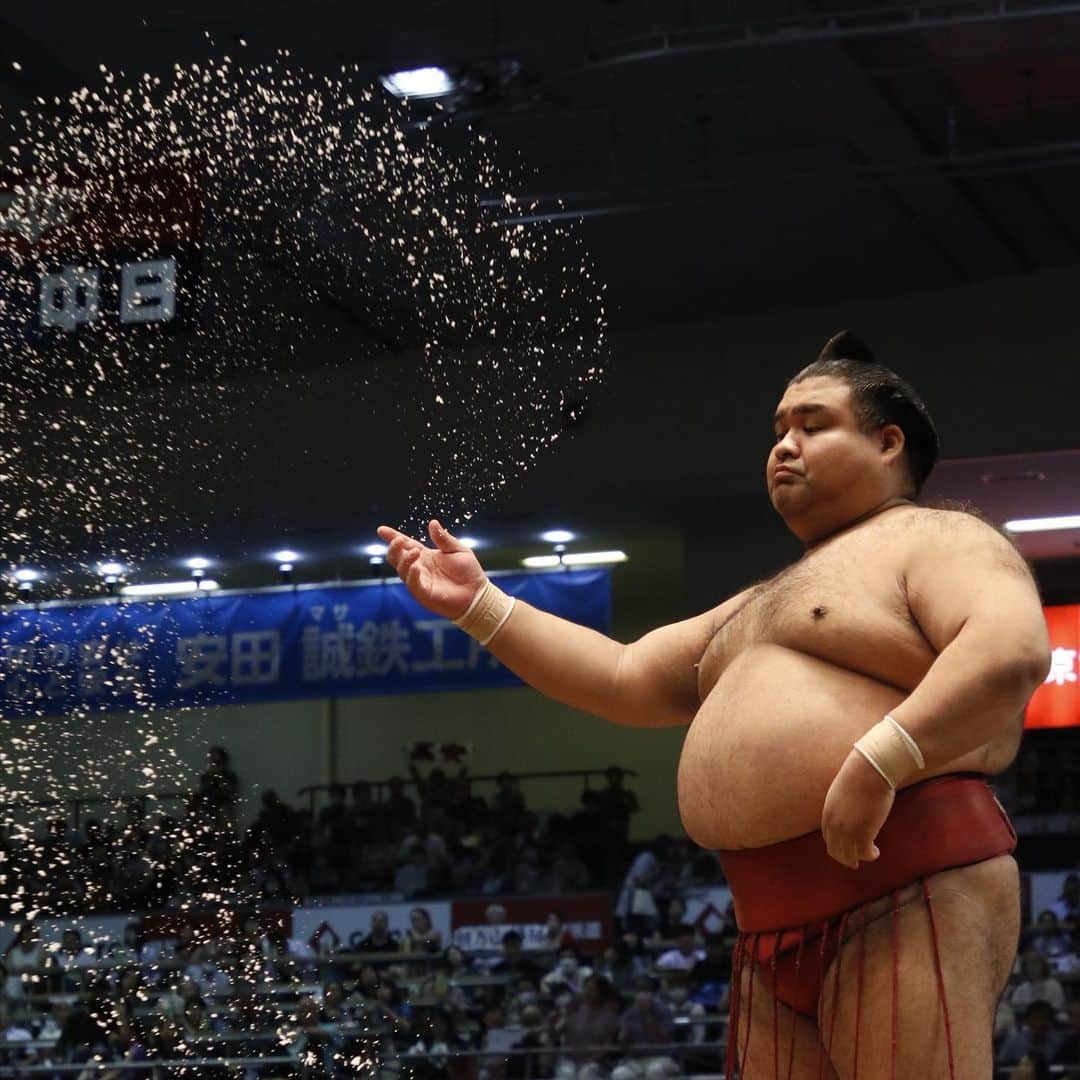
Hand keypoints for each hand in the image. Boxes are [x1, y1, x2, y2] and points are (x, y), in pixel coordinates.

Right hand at [376, 520, 486, 619]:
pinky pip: (413, 585)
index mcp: (425, 556)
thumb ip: (443, 538)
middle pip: (397, 557)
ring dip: (405, 559)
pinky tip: (416, 567)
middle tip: (399, 540)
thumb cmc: (469, 572)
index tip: (381, 530)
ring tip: (414, 551)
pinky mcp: (424, 594)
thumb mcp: (458, 550)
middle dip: (394, 548)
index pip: (405, 545)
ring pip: (402, 570)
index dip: (392, 537)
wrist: (478, 594)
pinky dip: (412, 575)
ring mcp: (420, 581)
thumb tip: (432, 522)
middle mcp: (419, 568)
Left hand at [820, 750, 895, 869]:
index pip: (828, 837)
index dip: (836, 844)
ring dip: (857, 859)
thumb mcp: (841, 793)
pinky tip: (876, 852)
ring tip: (869, 856)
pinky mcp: (864, 832)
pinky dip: (870, 855)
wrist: (869, 771)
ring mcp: (848, 830)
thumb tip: (849, 810)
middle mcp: (834, 824)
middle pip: (835, 850)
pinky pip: (865, 852)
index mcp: (828, 813)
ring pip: (848, 856)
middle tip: (854, 862)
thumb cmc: (859, 776)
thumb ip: (841, 806)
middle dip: (844, 857)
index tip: (845, 847)